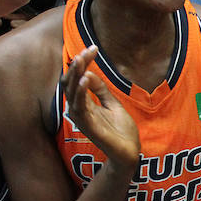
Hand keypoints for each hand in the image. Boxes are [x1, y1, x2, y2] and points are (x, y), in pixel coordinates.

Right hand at [61, 45, 140, 166]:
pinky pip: (80, 107)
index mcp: (84, 104)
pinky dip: (81, 92)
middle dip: (77, 65)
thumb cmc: (120, 131)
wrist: (129, 152)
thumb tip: (88, 74)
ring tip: (81, 59)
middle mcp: (79, 110)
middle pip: (70, 83)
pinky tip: (84, 79)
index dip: (83, 63)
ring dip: (76, 74)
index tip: (93, 48)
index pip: (77, 79)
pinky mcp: (88, 126)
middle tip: (86, 51)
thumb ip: (100, 90)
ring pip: (71, 92)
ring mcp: (82, 118)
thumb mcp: (112, 104)